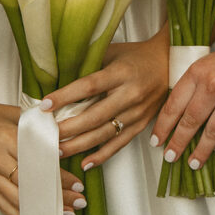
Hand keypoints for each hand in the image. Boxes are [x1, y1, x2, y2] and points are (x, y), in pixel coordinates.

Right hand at [0, 73, 85, 214]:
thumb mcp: (15, 113)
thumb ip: (40, 128)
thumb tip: (66, 140)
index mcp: (6, 138)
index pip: (40, 163)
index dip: (61, 177)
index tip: (78, 184)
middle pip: (32, 185)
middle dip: (57, 197)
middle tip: (79, 203)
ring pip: (19, 200)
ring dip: (43, 210)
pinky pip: (3, 205)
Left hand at [44, 27, 168, 169]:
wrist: (169, 64)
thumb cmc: (136, 56)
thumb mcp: (112, 52)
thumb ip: (89, 64)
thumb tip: (57, 77)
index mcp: (121, 73)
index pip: (89, 86)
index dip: (65, 96)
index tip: (44, 105)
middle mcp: (131, 94)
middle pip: (95, 116)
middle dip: (68, 128)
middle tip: (46, 135)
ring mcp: (137, 113)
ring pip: (105, 134)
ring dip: (80, 145)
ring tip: (58, 150)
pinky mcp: (142, 125)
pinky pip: (119, 144)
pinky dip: (102, 156)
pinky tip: (85, 163)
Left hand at [151, 26, 214, 169]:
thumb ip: (198, 84)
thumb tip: (182, 110)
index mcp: (199, 71)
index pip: (173, 104)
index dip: (162, 126)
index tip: (156, 139)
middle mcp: (213, 86)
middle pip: (188, 122)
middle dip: (176, 144)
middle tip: (169, 156)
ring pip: (210, 134)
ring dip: (199, 152)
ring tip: (192, 163)